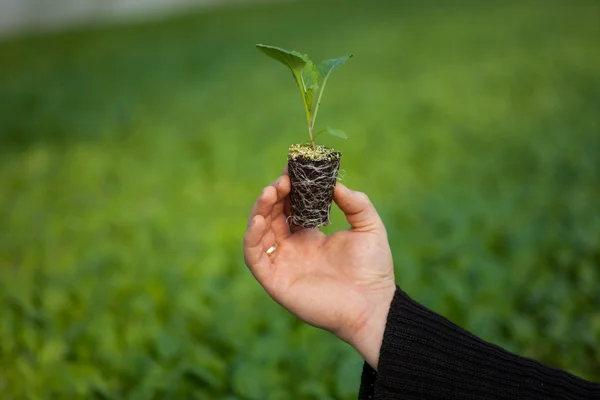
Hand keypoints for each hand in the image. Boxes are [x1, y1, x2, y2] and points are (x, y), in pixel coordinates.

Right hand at [243, 169, 395, 368]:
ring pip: (258, 232)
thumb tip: (335, 183)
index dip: (288, 188)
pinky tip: (260, 219)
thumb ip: (356, 202)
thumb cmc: (373, 269)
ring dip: (260, 210)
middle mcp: (292, 248)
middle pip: (271, 216)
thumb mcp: (369, 227)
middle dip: (273, 195)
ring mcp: (282, 264)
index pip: (289, 207)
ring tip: (271, 192)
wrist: (373, 305)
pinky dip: (252, 237)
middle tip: (283, 180)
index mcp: (309, 236)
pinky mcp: (275, 280)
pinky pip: (254, 257)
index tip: (292, 170)